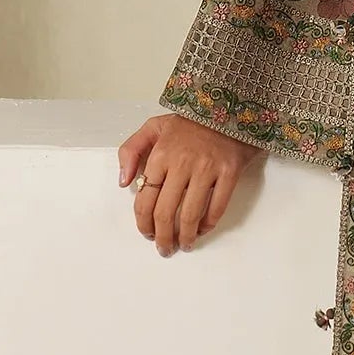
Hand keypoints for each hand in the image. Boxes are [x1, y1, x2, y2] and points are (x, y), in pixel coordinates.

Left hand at [118, 114, 262, 255]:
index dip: (144, 222)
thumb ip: (131, 150)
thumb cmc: (190, 121)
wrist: (229, 106)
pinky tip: (203, 230)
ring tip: (184, 244)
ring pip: (191, 214)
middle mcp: (182, 163)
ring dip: (185, 236)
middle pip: (166, 212)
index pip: (146, 199)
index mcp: (161, 154)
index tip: (147, 232)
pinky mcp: (229, 172)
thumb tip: (124, 182)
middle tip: (164, 248)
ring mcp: (207, 168)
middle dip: (163, 236)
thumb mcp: (153, 126)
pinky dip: (209, 223)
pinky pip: (217, 206)